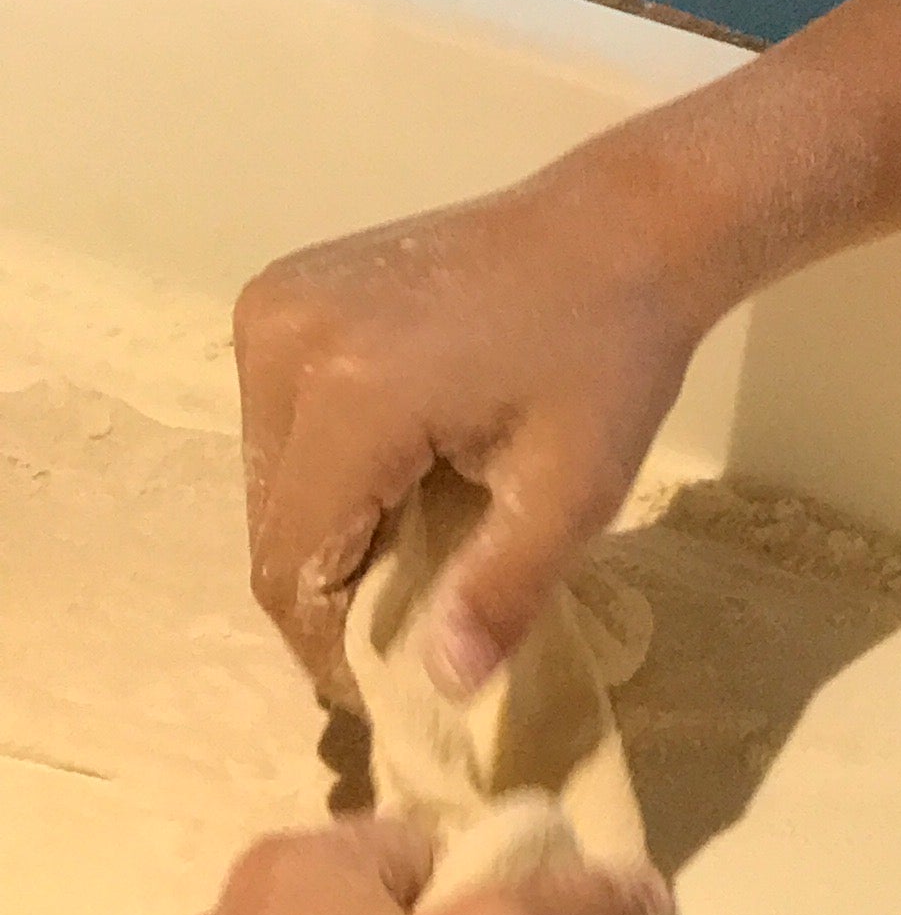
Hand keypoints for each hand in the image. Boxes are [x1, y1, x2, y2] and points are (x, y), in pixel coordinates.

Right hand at [237, 161, 714, 704]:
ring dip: (328, 526)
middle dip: (332, 584)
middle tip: (412, 615)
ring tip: (416, 540)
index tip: (385, 679)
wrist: (620, 228)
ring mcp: (275, 309)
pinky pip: (279, 418)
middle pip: (271, 521)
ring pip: (266, 475)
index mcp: (349, 395)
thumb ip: (503, 591)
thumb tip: (445, 687)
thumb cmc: (611, 358)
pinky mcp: (284, 294)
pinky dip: (326, 466)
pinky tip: (400, 474)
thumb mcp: (576, 488)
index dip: (327, 640)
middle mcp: (285, 342)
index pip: (293, 561)